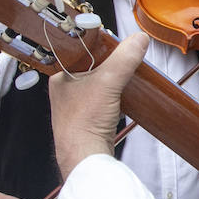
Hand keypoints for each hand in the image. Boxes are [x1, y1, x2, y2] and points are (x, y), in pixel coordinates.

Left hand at [48, 32, 148, 176]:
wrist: (85, 157)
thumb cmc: (83, 124)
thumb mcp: (108, 82)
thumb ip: (124, 59)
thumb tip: (138, 40)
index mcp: (60, 77)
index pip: (80, 52)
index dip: (100, 46)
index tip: (117, 43)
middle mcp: (65, 91)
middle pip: (93, 68)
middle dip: (111, 65)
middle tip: (126, 61)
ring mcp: (76, 106)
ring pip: (98, 85)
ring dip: (114, 82)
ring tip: (126, 79)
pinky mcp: (88, 119)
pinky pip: (103, 101)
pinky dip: (115, 98)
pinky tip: (123, 99)